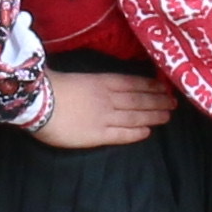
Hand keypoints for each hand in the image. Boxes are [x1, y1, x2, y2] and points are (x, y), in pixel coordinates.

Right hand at [27, 70, 177, 149]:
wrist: (38, 102)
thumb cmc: (49, 86)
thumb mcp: (74, 75)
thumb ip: (90, 80)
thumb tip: (95, 80)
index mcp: (101, 81)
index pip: (132, 83)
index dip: (150, 85)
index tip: (164, 86)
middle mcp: (108, 98)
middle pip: (139, 99)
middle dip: (158, 100)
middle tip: (174, 102)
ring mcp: (105, 117)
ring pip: (135, 116)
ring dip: (153, 115)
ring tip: (167, 116)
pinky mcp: (98, 135)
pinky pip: (123, 134)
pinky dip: (137, 133)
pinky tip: (148, 132)